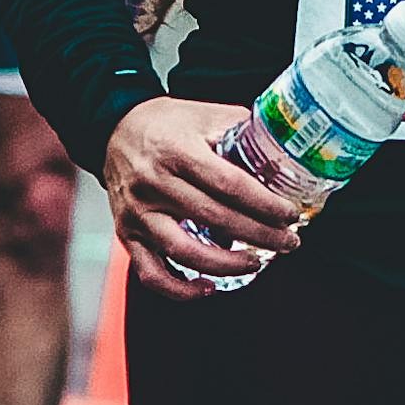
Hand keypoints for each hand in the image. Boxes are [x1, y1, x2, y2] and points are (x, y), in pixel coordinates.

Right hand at [103, 96, 310, 301]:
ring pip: (184, 251)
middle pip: (214, 218)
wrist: (114, 129)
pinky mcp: (127, 234)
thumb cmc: (166, 123)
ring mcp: (138, 212)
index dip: (264, 204)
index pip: (228, 184)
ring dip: (226, 264)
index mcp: (177, 149)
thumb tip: (286, 150)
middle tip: (287, 242)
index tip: (289, 214)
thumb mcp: (205, 114)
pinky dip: (179, 289)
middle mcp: (154, 182)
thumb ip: (243, 130)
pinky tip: (208, 287)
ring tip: (256, 262)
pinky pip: (151, 272)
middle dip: (259, 236)